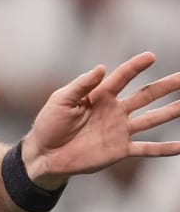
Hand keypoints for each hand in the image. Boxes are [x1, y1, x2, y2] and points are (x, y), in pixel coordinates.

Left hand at [22, 52, 179, 185]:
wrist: (44, 155)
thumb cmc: (49, 124)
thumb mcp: (60, 100)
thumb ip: (81, 85)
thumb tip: (101, 68)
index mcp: (100, 96)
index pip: (123, 77)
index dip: (136, 66)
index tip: (151, 56)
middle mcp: (114, 111)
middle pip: (147, 95)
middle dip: (167, 85)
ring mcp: (119, 130)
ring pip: (152, 119)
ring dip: (172, 112)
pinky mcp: (119, 150)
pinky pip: (147, 148)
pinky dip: (165, 149)